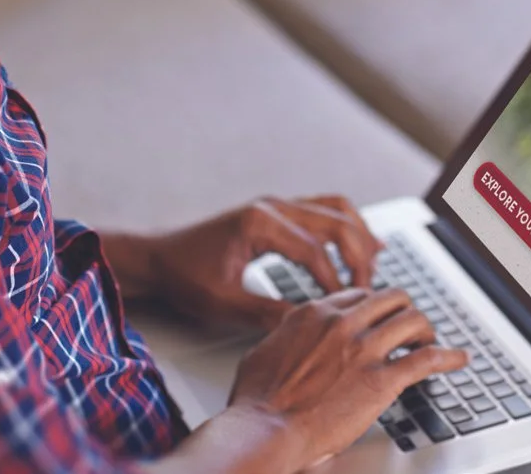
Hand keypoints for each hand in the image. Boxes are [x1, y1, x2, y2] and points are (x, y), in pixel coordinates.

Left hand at [102, 195, 383, 330]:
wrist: (156, 256)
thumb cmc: (183, 276)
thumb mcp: (222, 302)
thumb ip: (266, 313)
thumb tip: (307, 325)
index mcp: (260, 222)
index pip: (315, 250)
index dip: (336, 281)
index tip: (347, 308)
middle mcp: (273, 206)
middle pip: (336, 222)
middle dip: (358, 256)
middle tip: (368, 290)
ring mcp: (277, 205)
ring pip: (336, 208)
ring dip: (359, 236)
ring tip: (374, 267)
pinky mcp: (278, 213)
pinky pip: (325, 211)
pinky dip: (347, 228)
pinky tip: (362, 247)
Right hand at [228, 288, 468, 469]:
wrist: (264, 429)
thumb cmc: (257, 401)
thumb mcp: (264, 350)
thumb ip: (286, 336)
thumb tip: (289, 336)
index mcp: (315, 313)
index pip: (359, 295)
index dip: (375, 307)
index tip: (380, 318)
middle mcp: (343, 323)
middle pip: (392, 298)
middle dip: (404, 310)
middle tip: (410, 326)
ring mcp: (364, 350)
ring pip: (413, 320)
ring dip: (426, 331)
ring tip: (431, 342)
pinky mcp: (381, 380)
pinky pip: (427, 359)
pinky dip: (449, 357)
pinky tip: (459, 360)